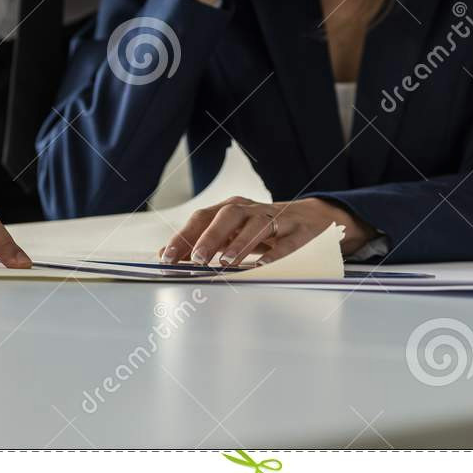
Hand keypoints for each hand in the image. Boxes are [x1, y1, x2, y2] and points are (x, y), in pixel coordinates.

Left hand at [158, 196, 372, 265]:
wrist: (307, 218)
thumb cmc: (259, 229)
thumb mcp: (229, 233)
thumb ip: (199, 242)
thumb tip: (165, 254)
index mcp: (230, 208)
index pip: (202, 218)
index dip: (184, 236)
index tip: (167, 257)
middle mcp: (250, 209)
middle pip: (227, 215)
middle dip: (210, 236)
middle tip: (197, 258)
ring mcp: (275, 218)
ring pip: (256, 224)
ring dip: (240, 242)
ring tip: (226, 261)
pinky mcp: (298, 230)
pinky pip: (286, 240)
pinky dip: (275, 252)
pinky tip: (264, 263)